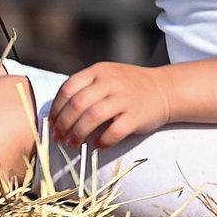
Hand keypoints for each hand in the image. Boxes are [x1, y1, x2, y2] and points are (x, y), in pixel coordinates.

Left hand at [44, 62, 174, 149]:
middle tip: (59, 138)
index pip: (68, 88)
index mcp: (99, 71)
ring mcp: (125, 98)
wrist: (164, 89)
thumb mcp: (106, 77)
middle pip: (77, 104)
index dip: (56, 109)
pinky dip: (102, 141)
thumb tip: (58, 116)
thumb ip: (85, 89)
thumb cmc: (129, 87)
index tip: (52, 123)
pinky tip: (97, 145)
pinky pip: (114, 131)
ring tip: (73, 144)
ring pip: (93, 117)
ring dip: (78, 134)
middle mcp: (110, 82)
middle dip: (64, 124)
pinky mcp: (137, 116)